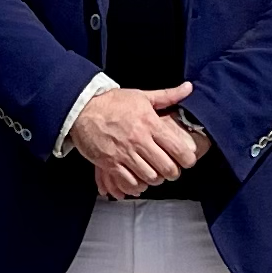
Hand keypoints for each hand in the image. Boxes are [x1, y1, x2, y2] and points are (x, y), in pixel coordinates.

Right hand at [66, 82, 204, 199]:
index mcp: (150, 123)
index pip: (178, 149)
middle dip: (173, 173)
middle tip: (172, 170)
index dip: (188, 159)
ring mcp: (124, 153)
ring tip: (155, 174)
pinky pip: (130, 182)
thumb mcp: (141, 96)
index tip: (187, 161)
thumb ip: (168, 95)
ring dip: (156, 179)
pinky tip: (139, 179)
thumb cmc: (112, 102)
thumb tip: (189, 88)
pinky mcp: (110, 163)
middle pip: (167, 167)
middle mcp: (139, 140)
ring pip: (150, 177)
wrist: (82, 109)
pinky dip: (137, 185)